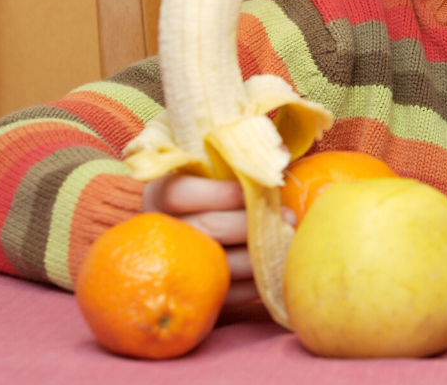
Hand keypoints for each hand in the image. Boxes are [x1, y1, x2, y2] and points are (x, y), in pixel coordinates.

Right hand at [142, 174, 294, 305]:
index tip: (251, 192)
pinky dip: (257, 282)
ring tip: (287, 239)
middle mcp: (161, 231)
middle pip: (207, 228)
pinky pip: (229, 294)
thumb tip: (281, 151)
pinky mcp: (196, 295)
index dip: (219, 193)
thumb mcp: (214, 171)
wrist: (197, 232)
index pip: (179, 193)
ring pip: (220, 264)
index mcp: (159, 195)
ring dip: (260, 254)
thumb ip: (239, 160)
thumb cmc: (214, 192)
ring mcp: (176, 267)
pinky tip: (278, 266)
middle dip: (252, 223)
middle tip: (287, 216)